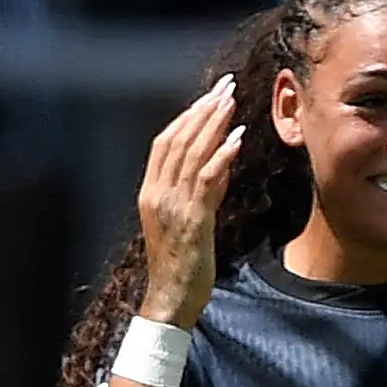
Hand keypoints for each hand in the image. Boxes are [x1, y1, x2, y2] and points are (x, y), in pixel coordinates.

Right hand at [136, 74, 244, 327]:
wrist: (171, 299)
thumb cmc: (180, 266)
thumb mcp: (188, 222)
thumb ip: (203, 191)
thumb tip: (222, 162)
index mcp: (150, 193)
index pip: (165, 142)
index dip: (187, 116)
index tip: (208, 96)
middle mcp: (156, 194)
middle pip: (178, 139)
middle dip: (202, 109)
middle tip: (225, 86)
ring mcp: (172, 205)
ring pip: (191, 153)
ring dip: (213, 124)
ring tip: (231, 101)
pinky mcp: (191, 220)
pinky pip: (206, 180)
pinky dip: (221, 155)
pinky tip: (236, 138)